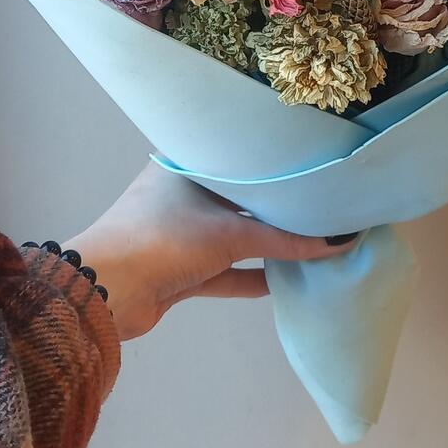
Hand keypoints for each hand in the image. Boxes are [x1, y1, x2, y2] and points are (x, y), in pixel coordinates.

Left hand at [65, 161, 356, 340]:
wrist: (105, 293)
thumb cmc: (165, 239)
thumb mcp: (231, 233)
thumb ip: (286, 240)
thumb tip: (341, 241)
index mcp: (187, 162)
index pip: (240, 155)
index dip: (276, 161)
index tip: (314, 163)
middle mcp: (184, 191)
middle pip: (240, 198)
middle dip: (277, 208)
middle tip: (323, 204)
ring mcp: (181, 231)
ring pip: (234, 235)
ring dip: (267, 244)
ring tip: (314, 242)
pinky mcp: (180, 269)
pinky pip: (225, 268)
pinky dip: (252, 275)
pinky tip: (286, 280)